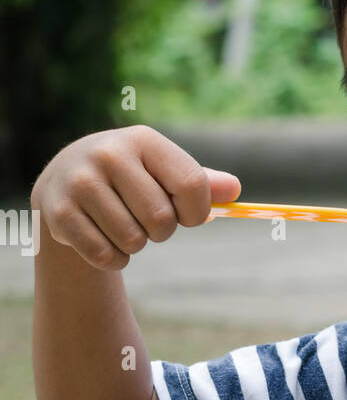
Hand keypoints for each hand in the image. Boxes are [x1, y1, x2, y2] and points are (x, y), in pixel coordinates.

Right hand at [31, 124, 240, 269]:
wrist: (65, 178)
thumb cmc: (130, 177)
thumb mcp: (162, 169)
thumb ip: (201, 181)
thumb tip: (235, 190)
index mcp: (143, 140)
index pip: (192, 185)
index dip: (197, 212)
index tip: (187, 214)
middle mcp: (109, 154)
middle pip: (162, 220)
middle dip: (162, 231)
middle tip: (145, 219)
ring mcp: (81, 183)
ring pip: (133, 241)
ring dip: (135, 245)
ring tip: (120, 224)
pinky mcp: (59, 214)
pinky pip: (105, 256)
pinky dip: (113, 259)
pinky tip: (102, 237)